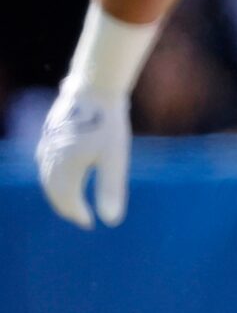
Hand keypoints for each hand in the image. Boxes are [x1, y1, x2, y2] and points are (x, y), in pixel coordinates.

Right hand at [37, 80, 129, 228]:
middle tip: (79, 217)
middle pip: (53, 190)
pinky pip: (46, 161)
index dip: (77, 213)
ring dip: (57, 191)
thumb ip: (110, 190)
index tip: (89, 224)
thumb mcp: (115, 159)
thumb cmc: (107, 123)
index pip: (66, 199)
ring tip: (72, 200)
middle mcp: (50, 158)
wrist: (93, 88)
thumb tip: (111, 221)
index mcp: (64, 168)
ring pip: (47, 175)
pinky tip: (60, 173)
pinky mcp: (50, 133)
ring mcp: (47, 144)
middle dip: (65, 206)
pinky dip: (52, 175)